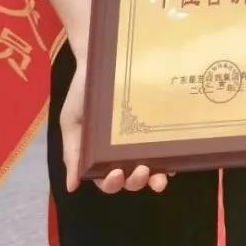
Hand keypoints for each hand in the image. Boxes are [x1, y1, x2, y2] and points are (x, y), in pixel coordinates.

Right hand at [61, 61, 169, 194]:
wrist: (100, 59)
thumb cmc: (83, 93)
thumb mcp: (72, 122)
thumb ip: (72, 153)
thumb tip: (72, 186)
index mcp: (100, 155)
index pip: (106, 179)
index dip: (111, 183)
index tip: (115, 174)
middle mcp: (123, 152)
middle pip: (130, 178)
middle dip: (136, 181)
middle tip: (141, 171)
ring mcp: (141, 139)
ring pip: (150, 167)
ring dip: (155, 177)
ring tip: (160, 176)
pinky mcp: (156, 124)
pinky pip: (165, 146)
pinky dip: (169, 159)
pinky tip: (174, 161)